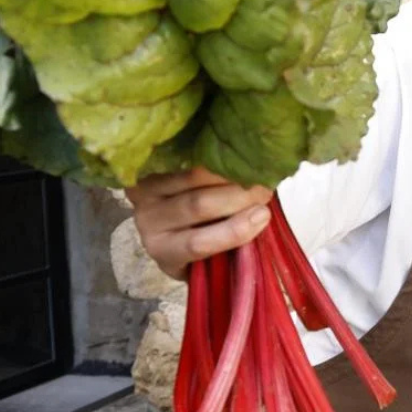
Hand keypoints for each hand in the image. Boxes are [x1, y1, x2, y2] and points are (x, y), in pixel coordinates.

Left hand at [125, 167, 273, 280]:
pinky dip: (215, 157)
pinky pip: (186, 157)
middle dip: (239, 196)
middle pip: (197, 206)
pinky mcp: (150, 167)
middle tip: (265, 189)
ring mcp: (146, 193)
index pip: (196, 244)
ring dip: (231, 173)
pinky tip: (236, 157)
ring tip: (255, 171)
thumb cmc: (201, 235)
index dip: (233, 231)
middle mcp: (149, 224)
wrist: (168, 212)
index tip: (264, 215)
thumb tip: (262, 216)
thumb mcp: (213, 254)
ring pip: (193, 176)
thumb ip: (231, 240)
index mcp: (167, 254)